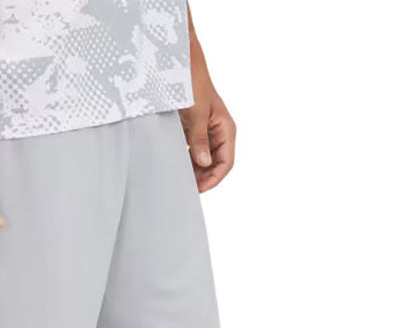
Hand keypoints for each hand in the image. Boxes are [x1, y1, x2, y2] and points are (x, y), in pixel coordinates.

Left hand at [180, 46, 235, 192]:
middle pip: (214, 165)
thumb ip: (199, 140)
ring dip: (194, 170)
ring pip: (203, 160)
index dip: (214, 179)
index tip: (199, 188)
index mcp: (226, 129)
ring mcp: (206, 133)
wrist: (179, 65)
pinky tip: (176, 165)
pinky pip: (192, 151)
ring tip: (180, 178)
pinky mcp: (193, 131)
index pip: (225, 163)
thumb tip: (203, 163)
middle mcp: (219, 133)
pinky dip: (186, 160)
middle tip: (186, 187)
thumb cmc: (193, 83)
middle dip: (203, 177)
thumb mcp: (196, 113)